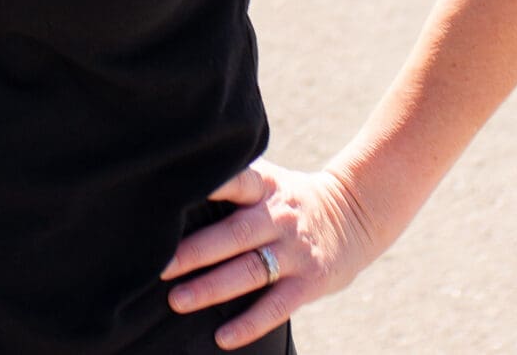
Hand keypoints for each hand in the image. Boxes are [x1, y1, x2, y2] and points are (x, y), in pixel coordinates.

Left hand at [159, 155, 384, 349]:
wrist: (356, 215)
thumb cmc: (290, 198)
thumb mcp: (269, 180)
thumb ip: (233, 182)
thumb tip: (178, 181)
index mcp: (265, 186)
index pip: (238, 180)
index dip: (212, 185)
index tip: (179, 196)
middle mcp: (278, 217)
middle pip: (235, 234)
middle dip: (196, 251)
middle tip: (160, 266)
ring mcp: (295, 252)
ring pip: (250, 272)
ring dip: (212, 288)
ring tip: (178, 301)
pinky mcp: (309, 283)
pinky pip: (276, 306)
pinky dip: (249, 324)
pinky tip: (222, 338)